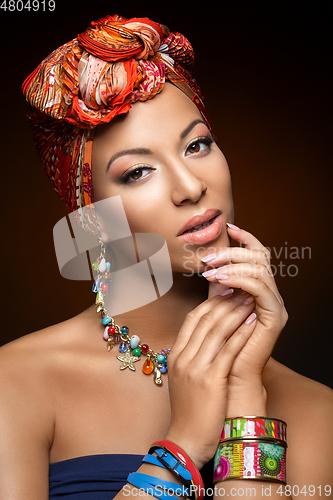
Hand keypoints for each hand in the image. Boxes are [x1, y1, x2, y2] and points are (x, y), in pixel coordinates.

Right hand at [165, 290, 256, 469]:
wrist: (184, 440)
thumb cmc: (188, 411)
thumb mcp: (183, 378)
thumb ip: (191, 356)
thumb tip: (206, 338)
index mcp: (176, 355)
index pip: (193, 319)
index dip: (211, 303)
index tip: (226, 294)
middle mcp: (183, 357)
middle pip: (205, 319)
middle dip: (225, 302)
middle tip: (241, 290)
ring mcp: (195, 368)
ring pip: (217, 330)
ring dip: (235, 312)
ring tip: (249, 300)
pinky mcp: (210, 380)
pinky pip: (228, 350)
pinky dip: (241, 333)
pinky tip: (251, 323)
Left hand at [202, 223, 287, 414]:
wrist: (226, 379)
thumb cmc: (219, 346)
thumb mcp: (216, 308)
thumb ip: (218, 287)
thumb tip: (211, 263)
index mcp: (258, 290)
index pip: (258, 256)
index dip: (248, 239)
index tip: (230, 226)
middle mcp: (269, 295)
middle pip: (260, 258)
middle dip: (233, 251)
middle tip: (209, 255)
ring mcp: (274, 305)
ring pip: (260, 270)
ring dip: (233, 264)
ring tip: (210, 268)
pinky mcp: (274, 317)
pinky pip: (260, 289)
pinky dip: (239, 279)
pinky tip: (219, 280)